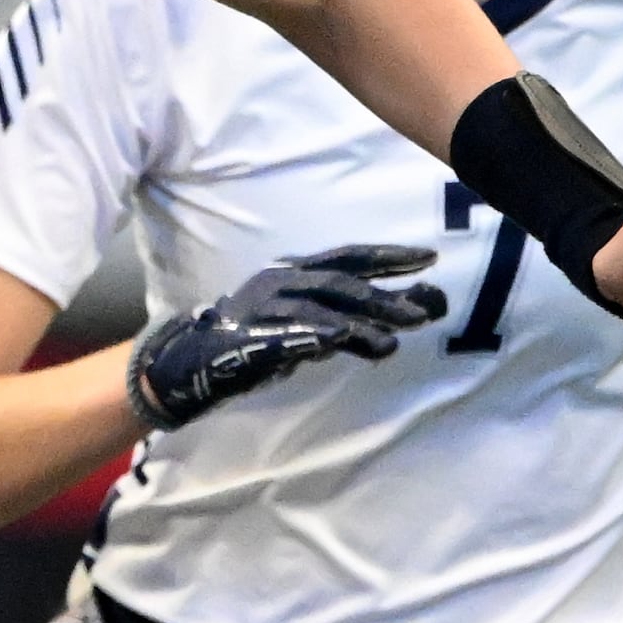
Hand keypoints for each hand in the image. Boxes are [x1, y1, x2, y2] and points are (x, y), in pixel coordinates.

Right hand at [126, 245, 447, 432]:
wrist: (193, 365)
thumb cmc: (256, 344)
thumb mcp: (310, 330)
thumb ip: (352, 325)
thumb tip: (405, 325)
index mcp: (293, 274)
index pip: (348, 259)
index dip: (388, 257)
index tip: (429, 258)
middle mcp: (279, 282)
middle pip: (339, 282)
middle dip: (383, 297)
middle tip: (423, 314)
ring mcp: (262, 308)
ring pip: (318, 307)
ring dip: (358, 323)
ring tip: (390, 343)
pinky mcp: (250, 338)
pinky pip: (286, 335)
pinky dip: (313, 335)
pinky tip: (338, 340)